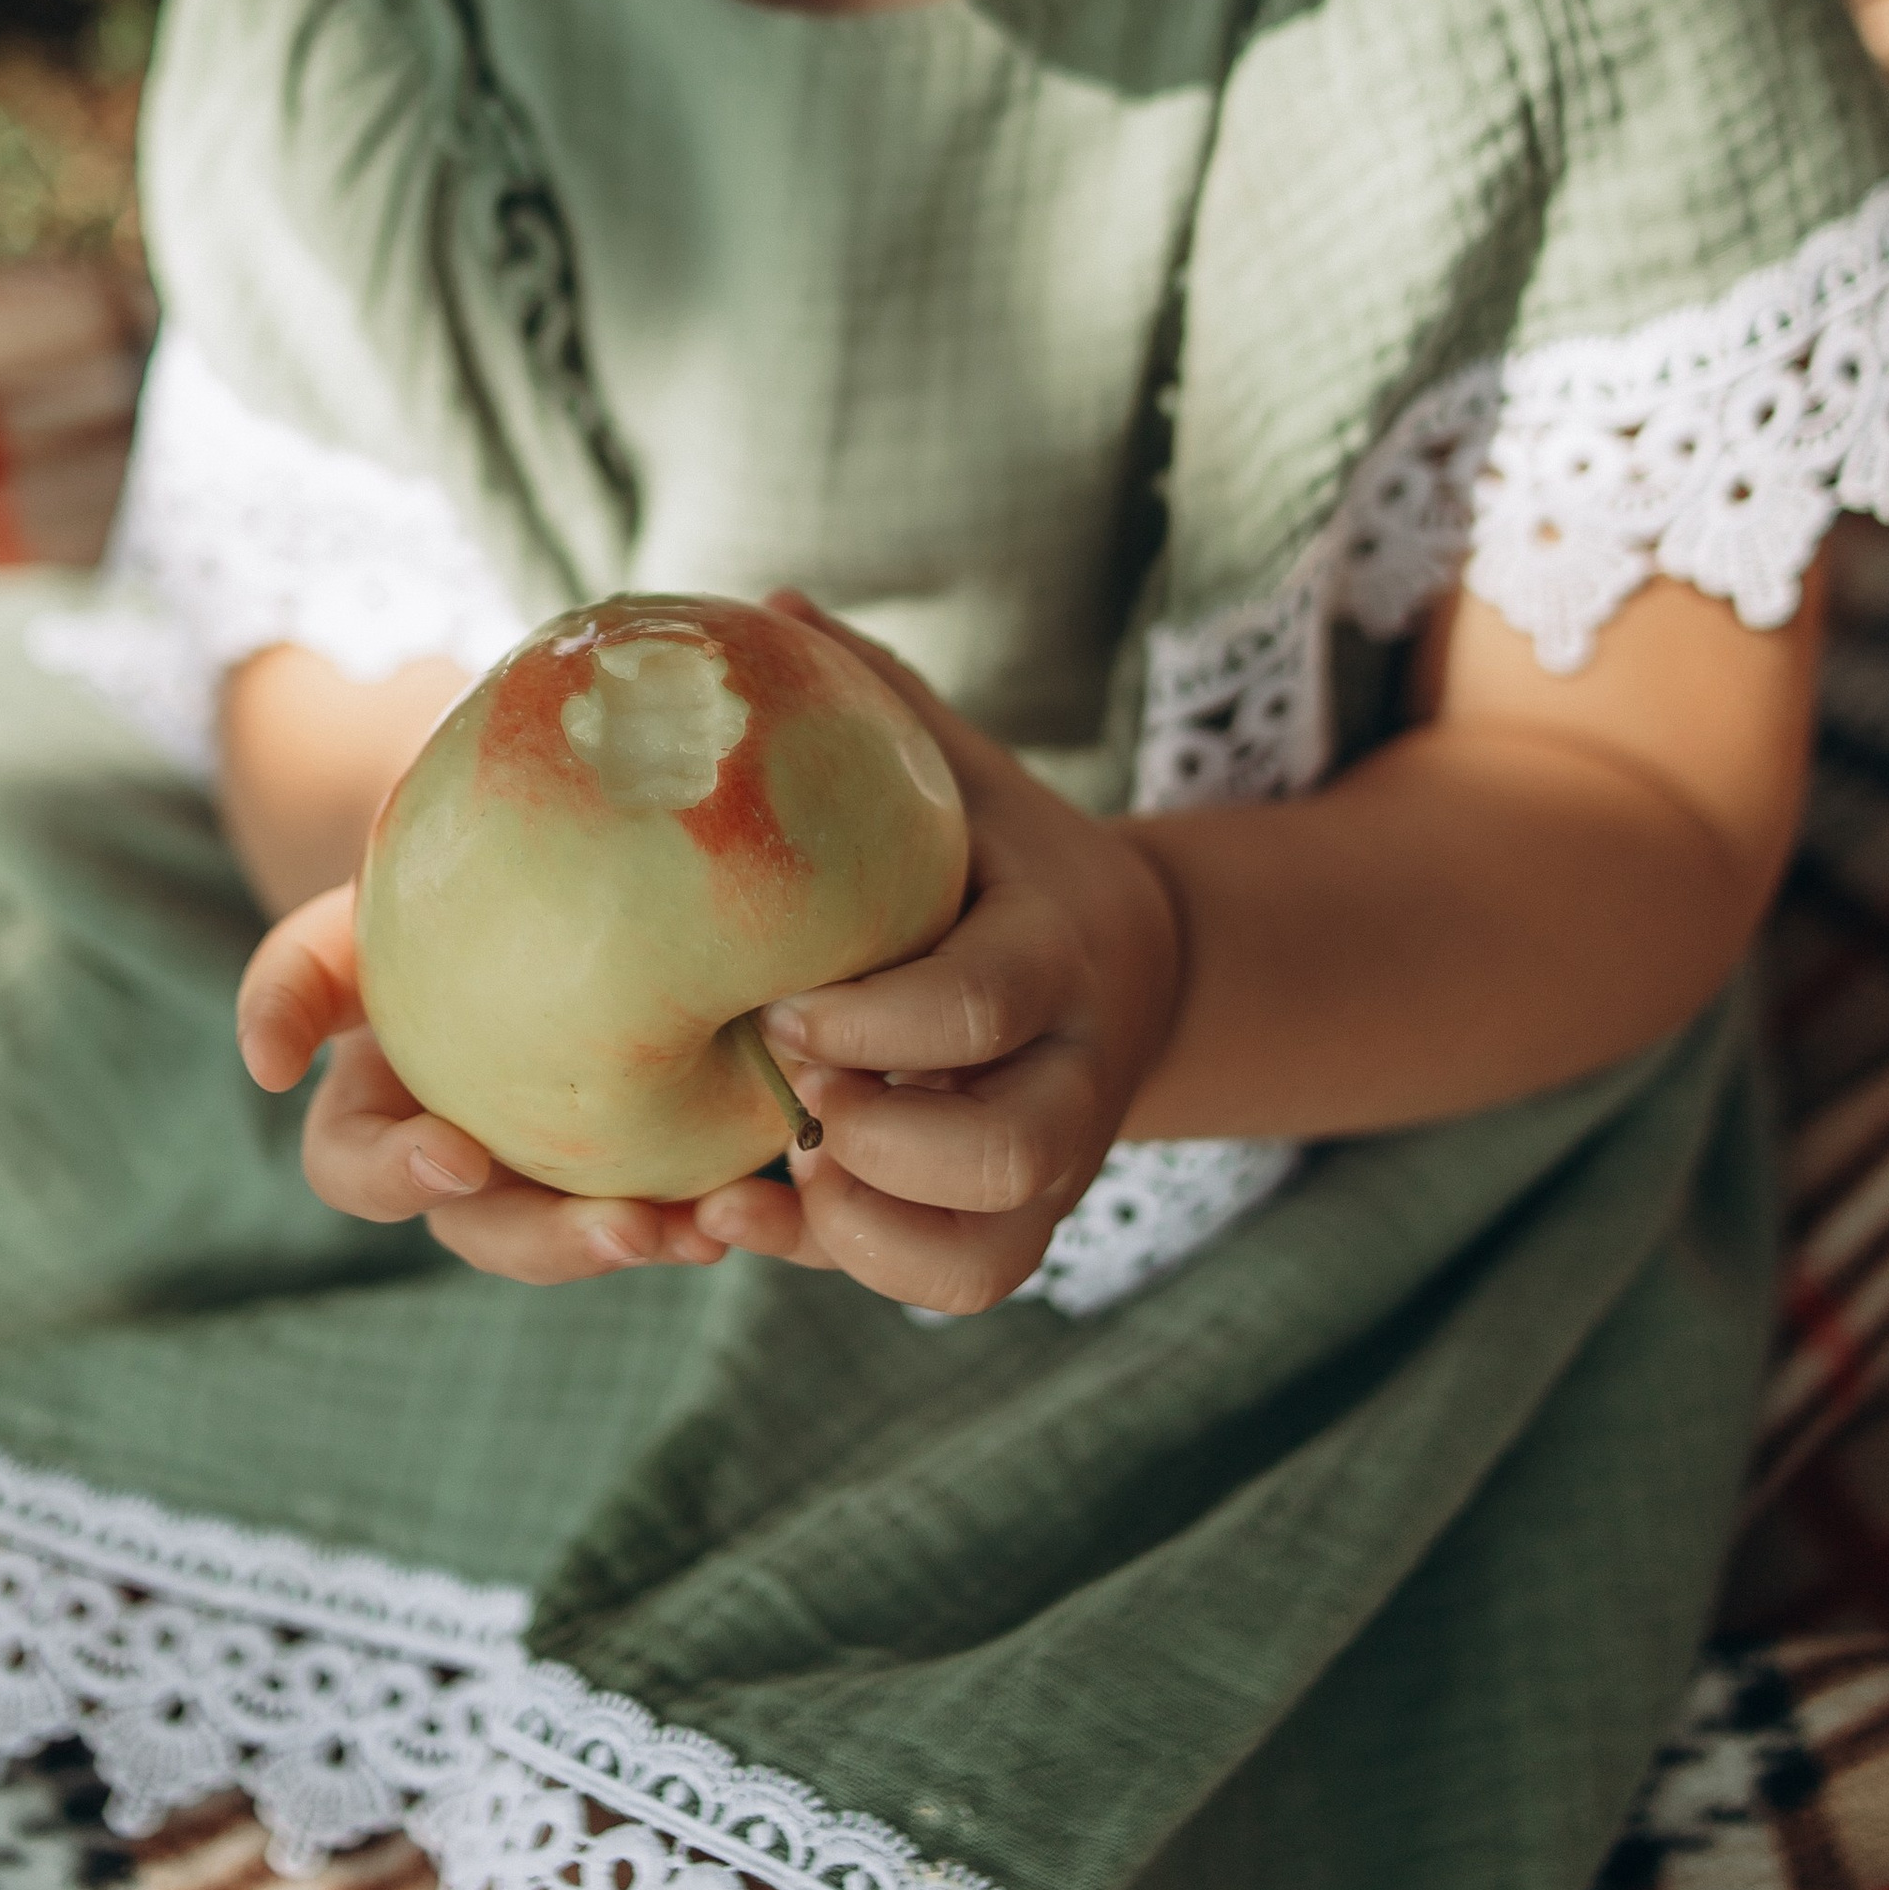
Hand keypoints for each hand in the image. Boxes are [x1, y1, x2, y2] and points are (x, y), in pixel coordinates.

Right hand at [237, 884, 798, 1283]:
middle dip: (550, 1244)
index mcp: (381, 1110)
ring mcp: (558, 1165)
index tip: (456, 1153)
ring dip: (645, 1240)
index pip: (355, 1170)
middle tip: (623, 1225)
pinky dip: (722, 1214)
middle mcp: (467, 1157)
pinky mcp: (652, 1153)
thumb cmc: (432, 876)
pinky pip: (682, 1203)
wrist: (547, 852)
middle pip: (487, 1231)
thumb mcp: (356, 903)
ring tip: (708, 1229)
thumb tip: (264, 1067)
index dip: (396, 1175)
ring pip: (590, 1235)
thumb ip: (300, 973)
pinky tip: (761, 1202)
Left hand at [752, 598, 1184, 1313]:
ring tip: (764, 1173)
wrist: (1131, 962)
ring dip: (863, 1229)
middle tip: (788, 1089)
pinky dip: (856, 1267)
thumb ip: (878, 697)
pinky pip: (957, 1284)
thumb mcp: (961, 768)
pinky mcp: (1023, 1221)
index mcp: (1058, 942)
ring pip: (987, 1249)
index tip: (781, 1008)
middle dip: (885, 1140)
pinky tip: (758, 1214)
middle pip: (1017, 1150)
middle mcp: (1075, 1067)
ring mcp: (1058, 1158)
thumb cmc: (999, 853)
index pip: (992, 998)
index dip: (883, 1022)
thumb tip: (766, 605)